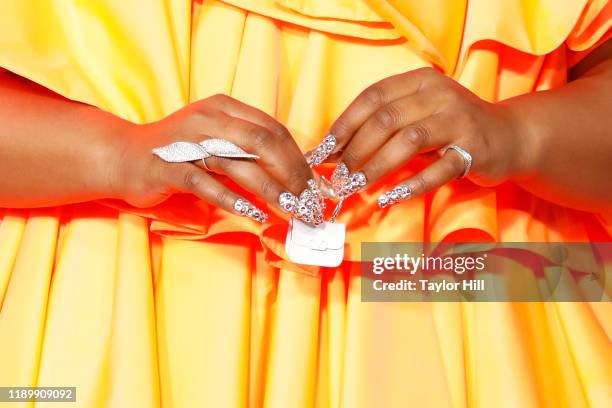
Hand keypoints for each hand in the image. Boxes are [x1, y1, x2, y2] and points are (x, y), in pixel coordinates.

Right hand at [109, 94, 322, 223]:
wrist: (125, 156)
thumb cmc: (177, 152)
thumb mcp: (216, 140)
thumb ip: (248, 150)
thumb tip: (293, 177)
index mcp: (223, 108)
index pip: (273, 129)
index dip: (299, 158)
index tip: (314, 184)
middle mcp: (208, 119)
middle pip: (263, 142)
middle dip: (292, 173)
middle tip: (307, 200)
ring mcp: (187, 142)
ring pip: (239, 163)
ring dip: (270, 190)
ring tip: (291, 211)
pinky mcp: (169, 168)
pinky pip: (206, 184)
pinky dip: (233, 200)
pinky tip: (254, 214)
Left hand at [309, 67, 533, 207]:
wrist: (509, 136)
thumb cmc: (451, 127)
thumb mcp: (416, 115)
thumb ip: (381, 126)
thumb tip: (332, 152)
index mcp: (420, 81)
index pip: (373, 98)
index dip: (344, 125)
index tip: (323, 151)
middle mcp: (439, 94)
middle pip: (386, 120)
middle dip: (355, 151)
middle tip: (338, 177)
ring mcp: (459, 120)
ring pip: (408, 141)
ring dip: (376, 167)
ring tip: (356, 187)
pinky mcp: (474, 150)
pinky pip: (438, 170)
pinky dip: (410, 185)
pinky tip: (388, 198)